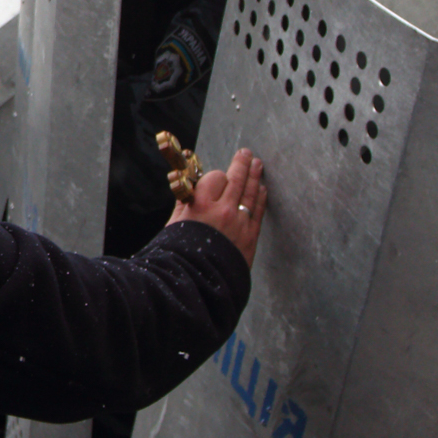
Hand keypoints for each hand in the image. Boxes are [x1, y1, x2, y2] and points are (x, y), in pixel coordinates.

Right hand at [168, 147, 266, 268]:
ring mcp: (239, 223)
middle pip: (237, 179)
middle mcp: (223, 210)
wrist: (197, 283)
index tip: (219, 177)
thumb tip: (190, 193)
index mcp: (201, 205)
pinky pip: (259, 210)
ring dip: (255, 176)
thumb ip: (185, 206)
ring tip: (258, 165)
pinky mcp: (250, 236)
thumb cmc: (181, 255)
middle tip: (247, 154)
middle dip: (243, 164)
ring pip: (251, 192)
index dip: (218, 176)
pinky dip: (261, 197)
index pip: (216, 178)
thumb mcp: (176, 225)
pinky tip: (262, 189)